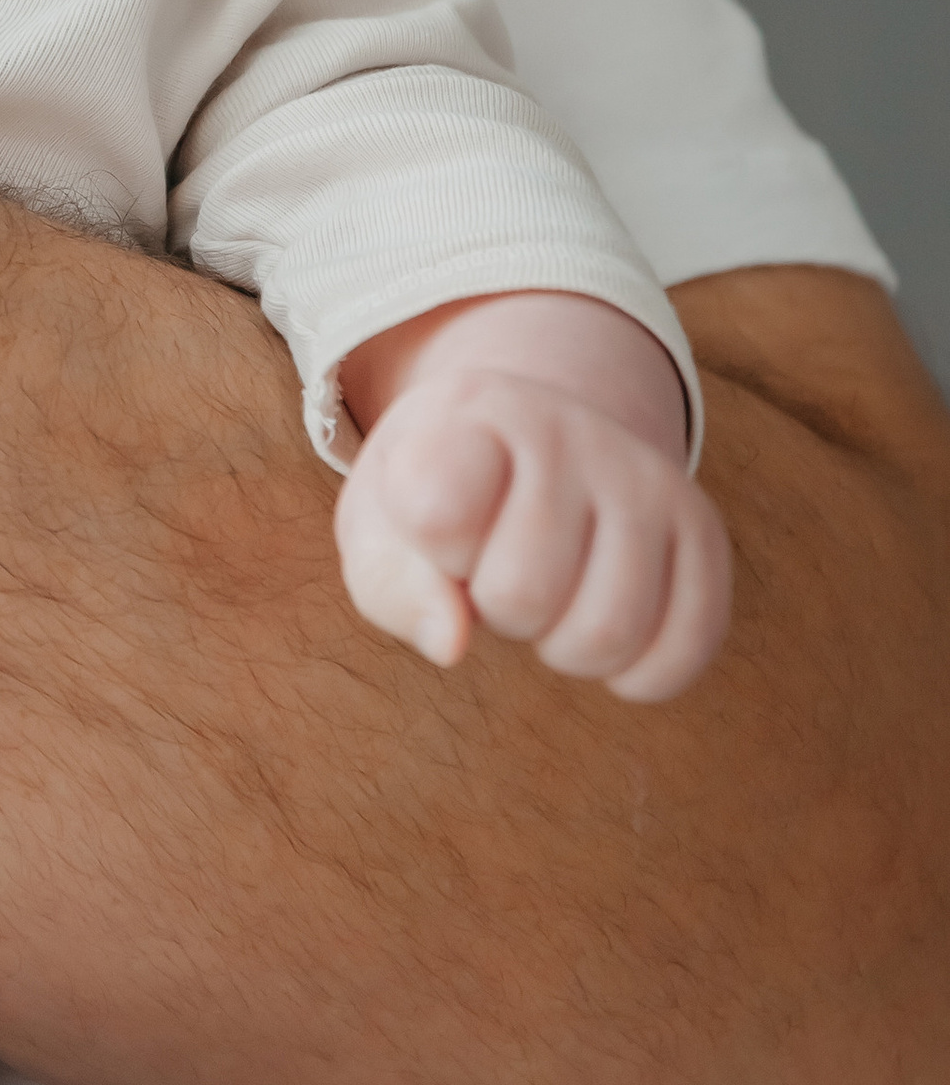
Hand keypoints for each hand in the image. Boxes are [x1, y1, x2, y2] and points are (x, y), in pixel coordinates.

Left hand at [335, 363, 730, 698]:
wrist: (532, 440)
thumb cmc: (440, 497)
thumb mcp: (381, 527)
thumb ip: (394, 585)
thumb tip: (453, 645)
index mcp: (475, 411)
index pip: (440, 514)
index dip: (433, 550)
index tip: (440, 525)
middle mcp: (574, 430)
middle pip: (524, 594)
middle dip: (495, 609)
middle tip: (496, 568)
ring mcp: (648, 478)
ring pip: (609, 633)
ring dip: (562, 645)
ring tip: (549, 594)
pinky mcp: (702, 530)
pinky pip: (684, 650)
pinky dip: (636, 672)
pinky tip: (602, 623)